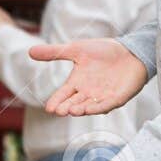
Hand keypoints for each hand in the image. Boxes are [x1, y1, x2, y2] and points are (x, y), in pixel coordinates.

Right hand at [30, 37, 147, 115]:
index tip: (49, 108)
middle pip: (74, 103)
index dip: (56, 101)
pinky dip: (99, 107)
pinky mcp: (117, 98)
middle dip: (67, 107)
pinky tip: (91, 109)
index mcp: (77, 83)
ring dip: (81, 109)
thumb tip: (30, 51)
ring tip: (72, 111)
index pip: (63, 94)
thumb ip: (55, 53)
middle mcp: (88, 93)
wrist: (130, 51)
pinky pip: (107, 104)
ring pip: (89, 106)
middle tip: (58, 111)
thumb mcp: (76, 49)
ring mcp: (102, 97)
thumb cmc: (104, 52)